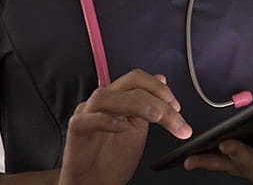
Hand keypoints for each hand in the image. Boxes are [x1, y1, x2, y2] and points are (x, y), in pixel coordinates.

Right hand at [59, 69, 192, 184]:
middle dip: (157, 98)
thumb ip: (149, 105)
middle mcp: (102, 102)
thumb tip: (162, 79)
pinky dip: (106, 120)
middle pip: (128, 85)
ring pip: (105, 96)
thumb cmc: (112, 159)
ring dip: (135, 103)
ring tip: (155, 116)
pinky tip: (123, 127)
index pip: (137, 79)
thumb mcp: (138, 129)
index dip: (158, 88)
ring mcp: (86, 114)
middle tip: (174, 115)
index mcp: (118, 98)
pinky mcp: (76, 131)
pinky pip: (86, 119)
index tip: (176, 106)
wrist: (94, 183)